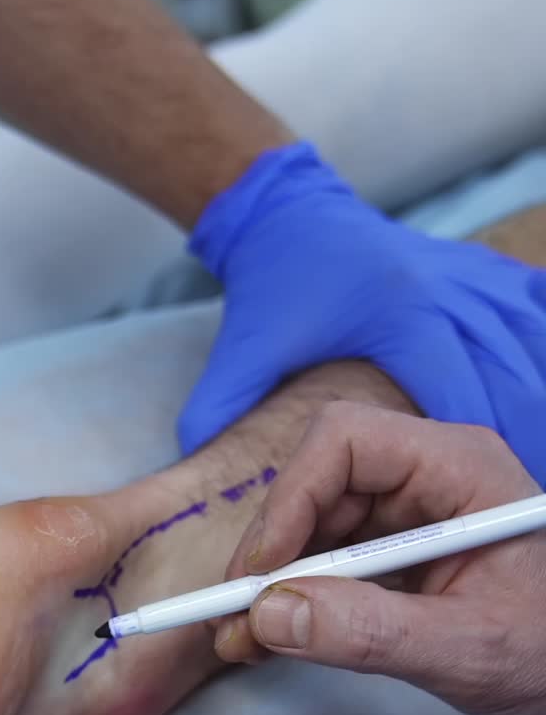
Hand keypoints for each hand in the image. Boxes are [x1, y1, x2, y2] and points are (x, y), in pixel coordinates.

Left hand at [178, 142, 545, 484]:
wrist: (290, 215)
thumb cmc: (274, 287)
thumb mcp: (244, 353)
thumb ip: (220, 411)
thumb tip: (202, 472)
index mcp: (400, 316)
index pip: (457, 389)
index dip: (476, 445)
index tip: (489, 499)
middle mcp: (449, 295)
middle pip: (513, 373)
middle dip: (525, 432)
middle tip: (525, 497)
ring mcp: (475, 280)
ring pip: (534, 345)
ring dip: (536, 400)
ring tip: (533, 464)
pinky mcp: (486, 274)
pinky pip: (535, 316)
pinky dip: (539, 356)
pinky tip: (535, 396)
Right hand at [214, 403, 545, 714]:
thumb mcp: (470, 650)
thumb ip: (372, 633)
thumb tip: (269, 616)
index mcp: (458, 467)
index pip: (346, 441)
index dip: (290, 497)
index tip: (261, 570)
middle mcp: (425, 477)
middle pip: (315, 484)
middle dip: (269, 551)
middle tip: (234, 617)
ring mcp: (404, 515)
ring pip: (309, 525)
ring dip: (270, 581)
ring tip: (245, 638)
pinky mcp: (390, 554)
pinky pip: (321, 561)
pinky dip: (290, 598)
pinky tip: (272, 636)